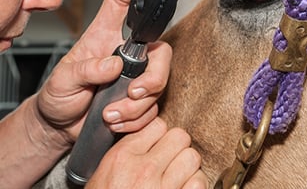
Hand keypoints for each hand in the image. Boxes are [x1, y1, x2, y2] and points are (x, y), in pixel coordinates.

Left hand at [35, 0, 171, 142]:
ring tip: (112, 113)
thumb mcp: (63, 80)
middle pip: (160, 49)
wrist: (62, 125)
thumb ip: (87, 70)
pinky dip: (137, 117)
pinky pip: (153, 105)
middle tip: (134, 92)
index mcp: (105, 35)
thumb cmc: (60, 95)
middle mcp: (126, 52)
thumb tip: (113, 65)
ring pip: (160, 81)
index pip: (120, 1)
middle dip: (155, 74)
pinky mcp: (141, 97)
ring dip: (139, 104)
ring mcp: (136, 75)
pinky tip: (116, 119)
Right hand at [86, 118, 207, 188]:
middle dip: (177, 147)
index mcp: (123, 158)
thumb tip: (153, 136)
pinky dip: (194, 185)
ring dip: (188, 166)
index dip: (160, 135)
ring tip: (177, 176)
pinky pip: (199, 183)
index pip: (158, 125)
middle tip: (170, 159)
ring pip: (192, 157)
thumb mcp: (104, 173)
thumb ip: (128, 151)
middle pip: (180, 136)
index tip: (158, 145)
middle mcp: (144, 170)